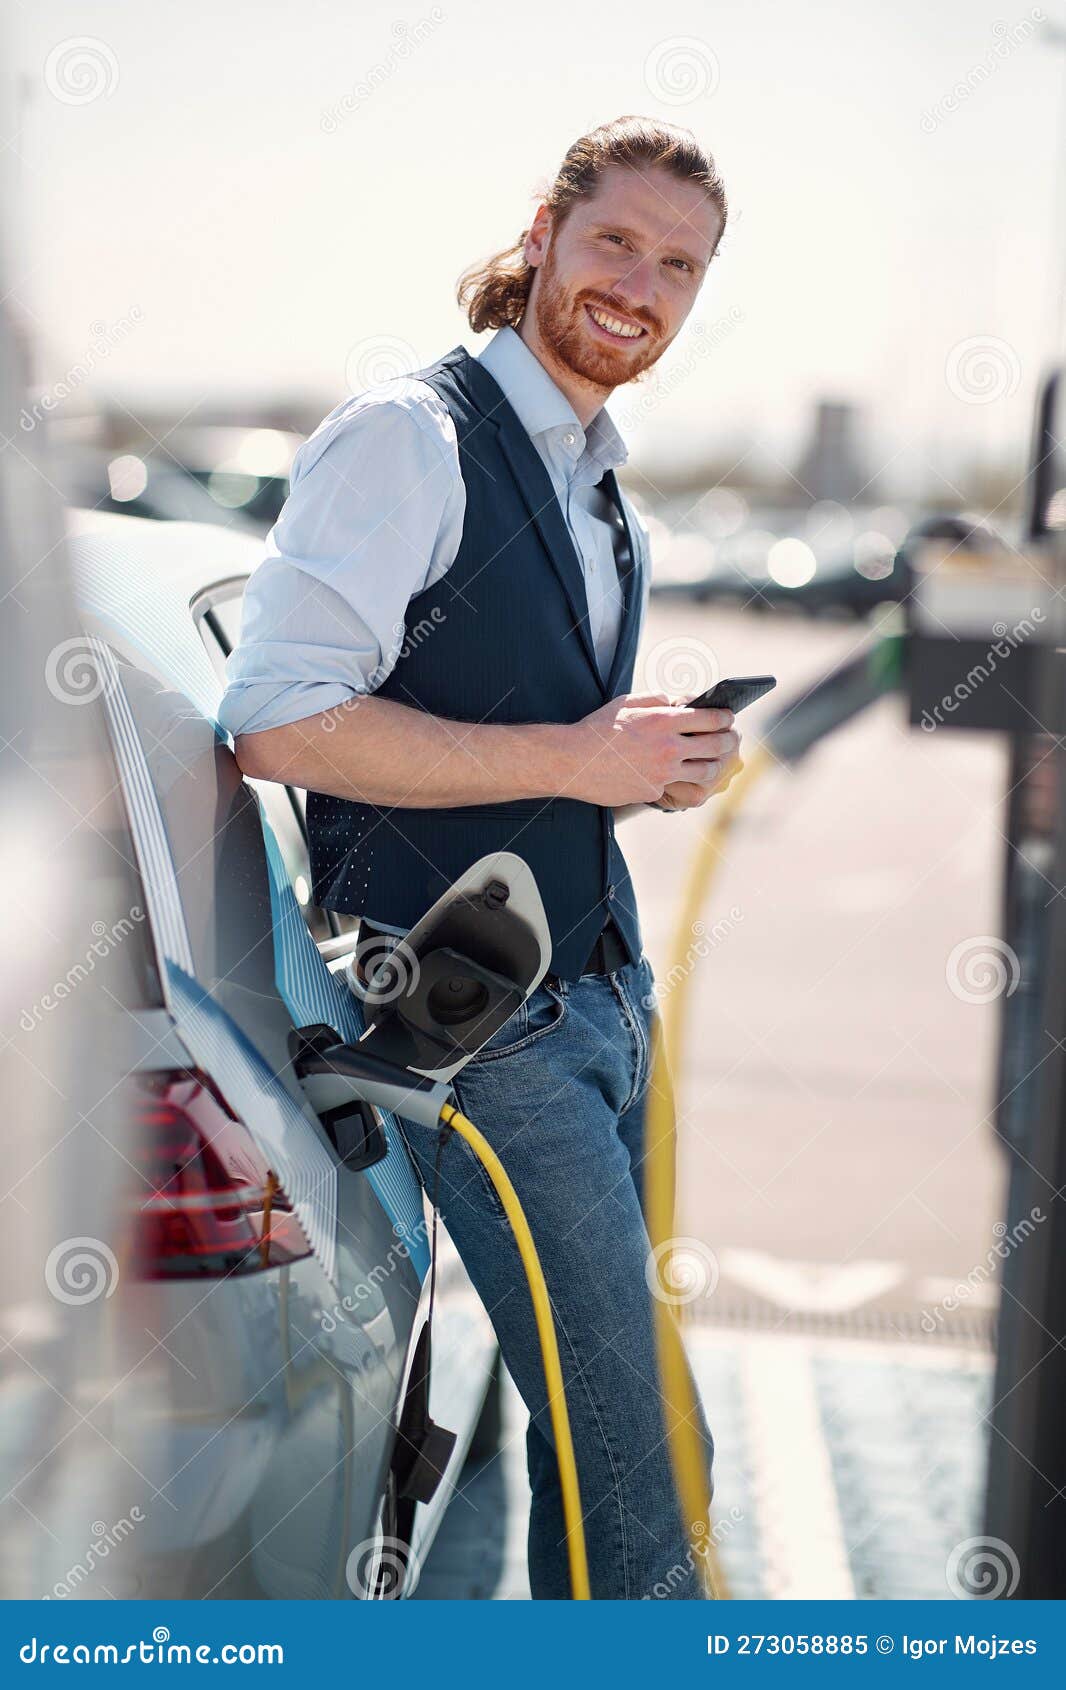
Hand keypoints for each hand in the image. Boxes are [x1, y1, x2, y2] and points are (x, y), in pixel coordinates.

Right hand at [567, 692, 738, 806]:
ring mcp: (663, 772)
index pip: (711, 719)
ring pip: (706, 772)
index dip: (725, 718)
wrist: (573, 761)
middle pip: (716, 746)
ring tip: (713, 763)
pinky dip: (678, 780)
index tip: (728, 719)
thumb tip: (679, 701)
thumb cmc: (598, 729)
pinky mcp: (653, 791)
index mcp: (665, 721)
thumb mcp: (627, 702)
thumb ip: (657, 699)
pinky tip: (677, 775)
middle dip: (728, 742)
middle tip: (730, 740)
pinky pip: (676, 786)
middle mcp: (669, 748)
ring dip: (713, 766)